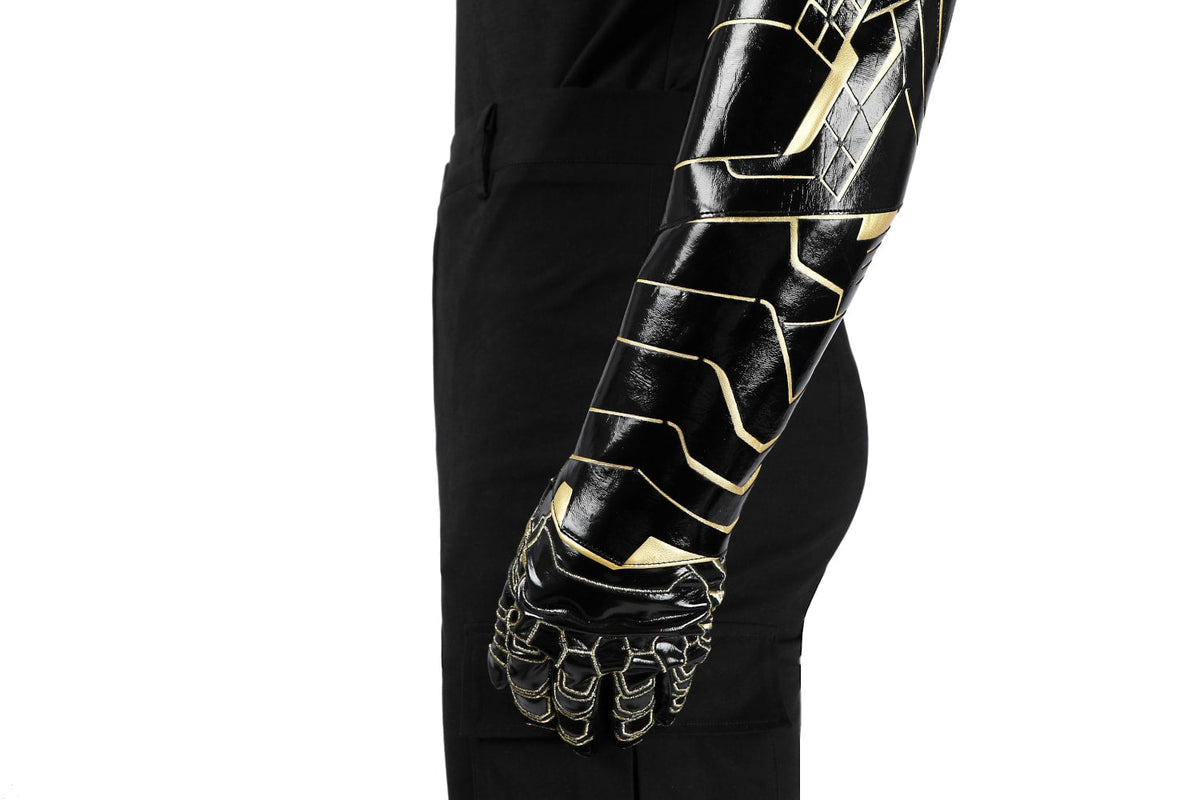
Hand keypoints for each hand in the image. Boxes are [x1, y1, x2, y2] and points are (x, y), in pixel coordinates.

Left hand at [487, 480, 725, 750]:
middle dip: (575, 725)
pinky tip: (662, 712)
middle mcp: (578, 647)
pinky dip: (666, 707)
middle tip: (581, 734)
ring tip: (621, 734)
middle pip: (574, 708)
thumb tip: (499, 673)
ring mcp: (630, 648)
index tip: (543, 711)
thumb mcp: (528, 562)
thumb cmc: (577, 516)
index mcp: (536, 627)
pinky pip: (671, 692)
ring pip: (624, 711)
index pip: (528, 689)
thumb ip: (514, 618)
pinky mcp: (675, 643)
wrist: (637, 493)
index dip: (535, 705)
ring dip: (622, 727)